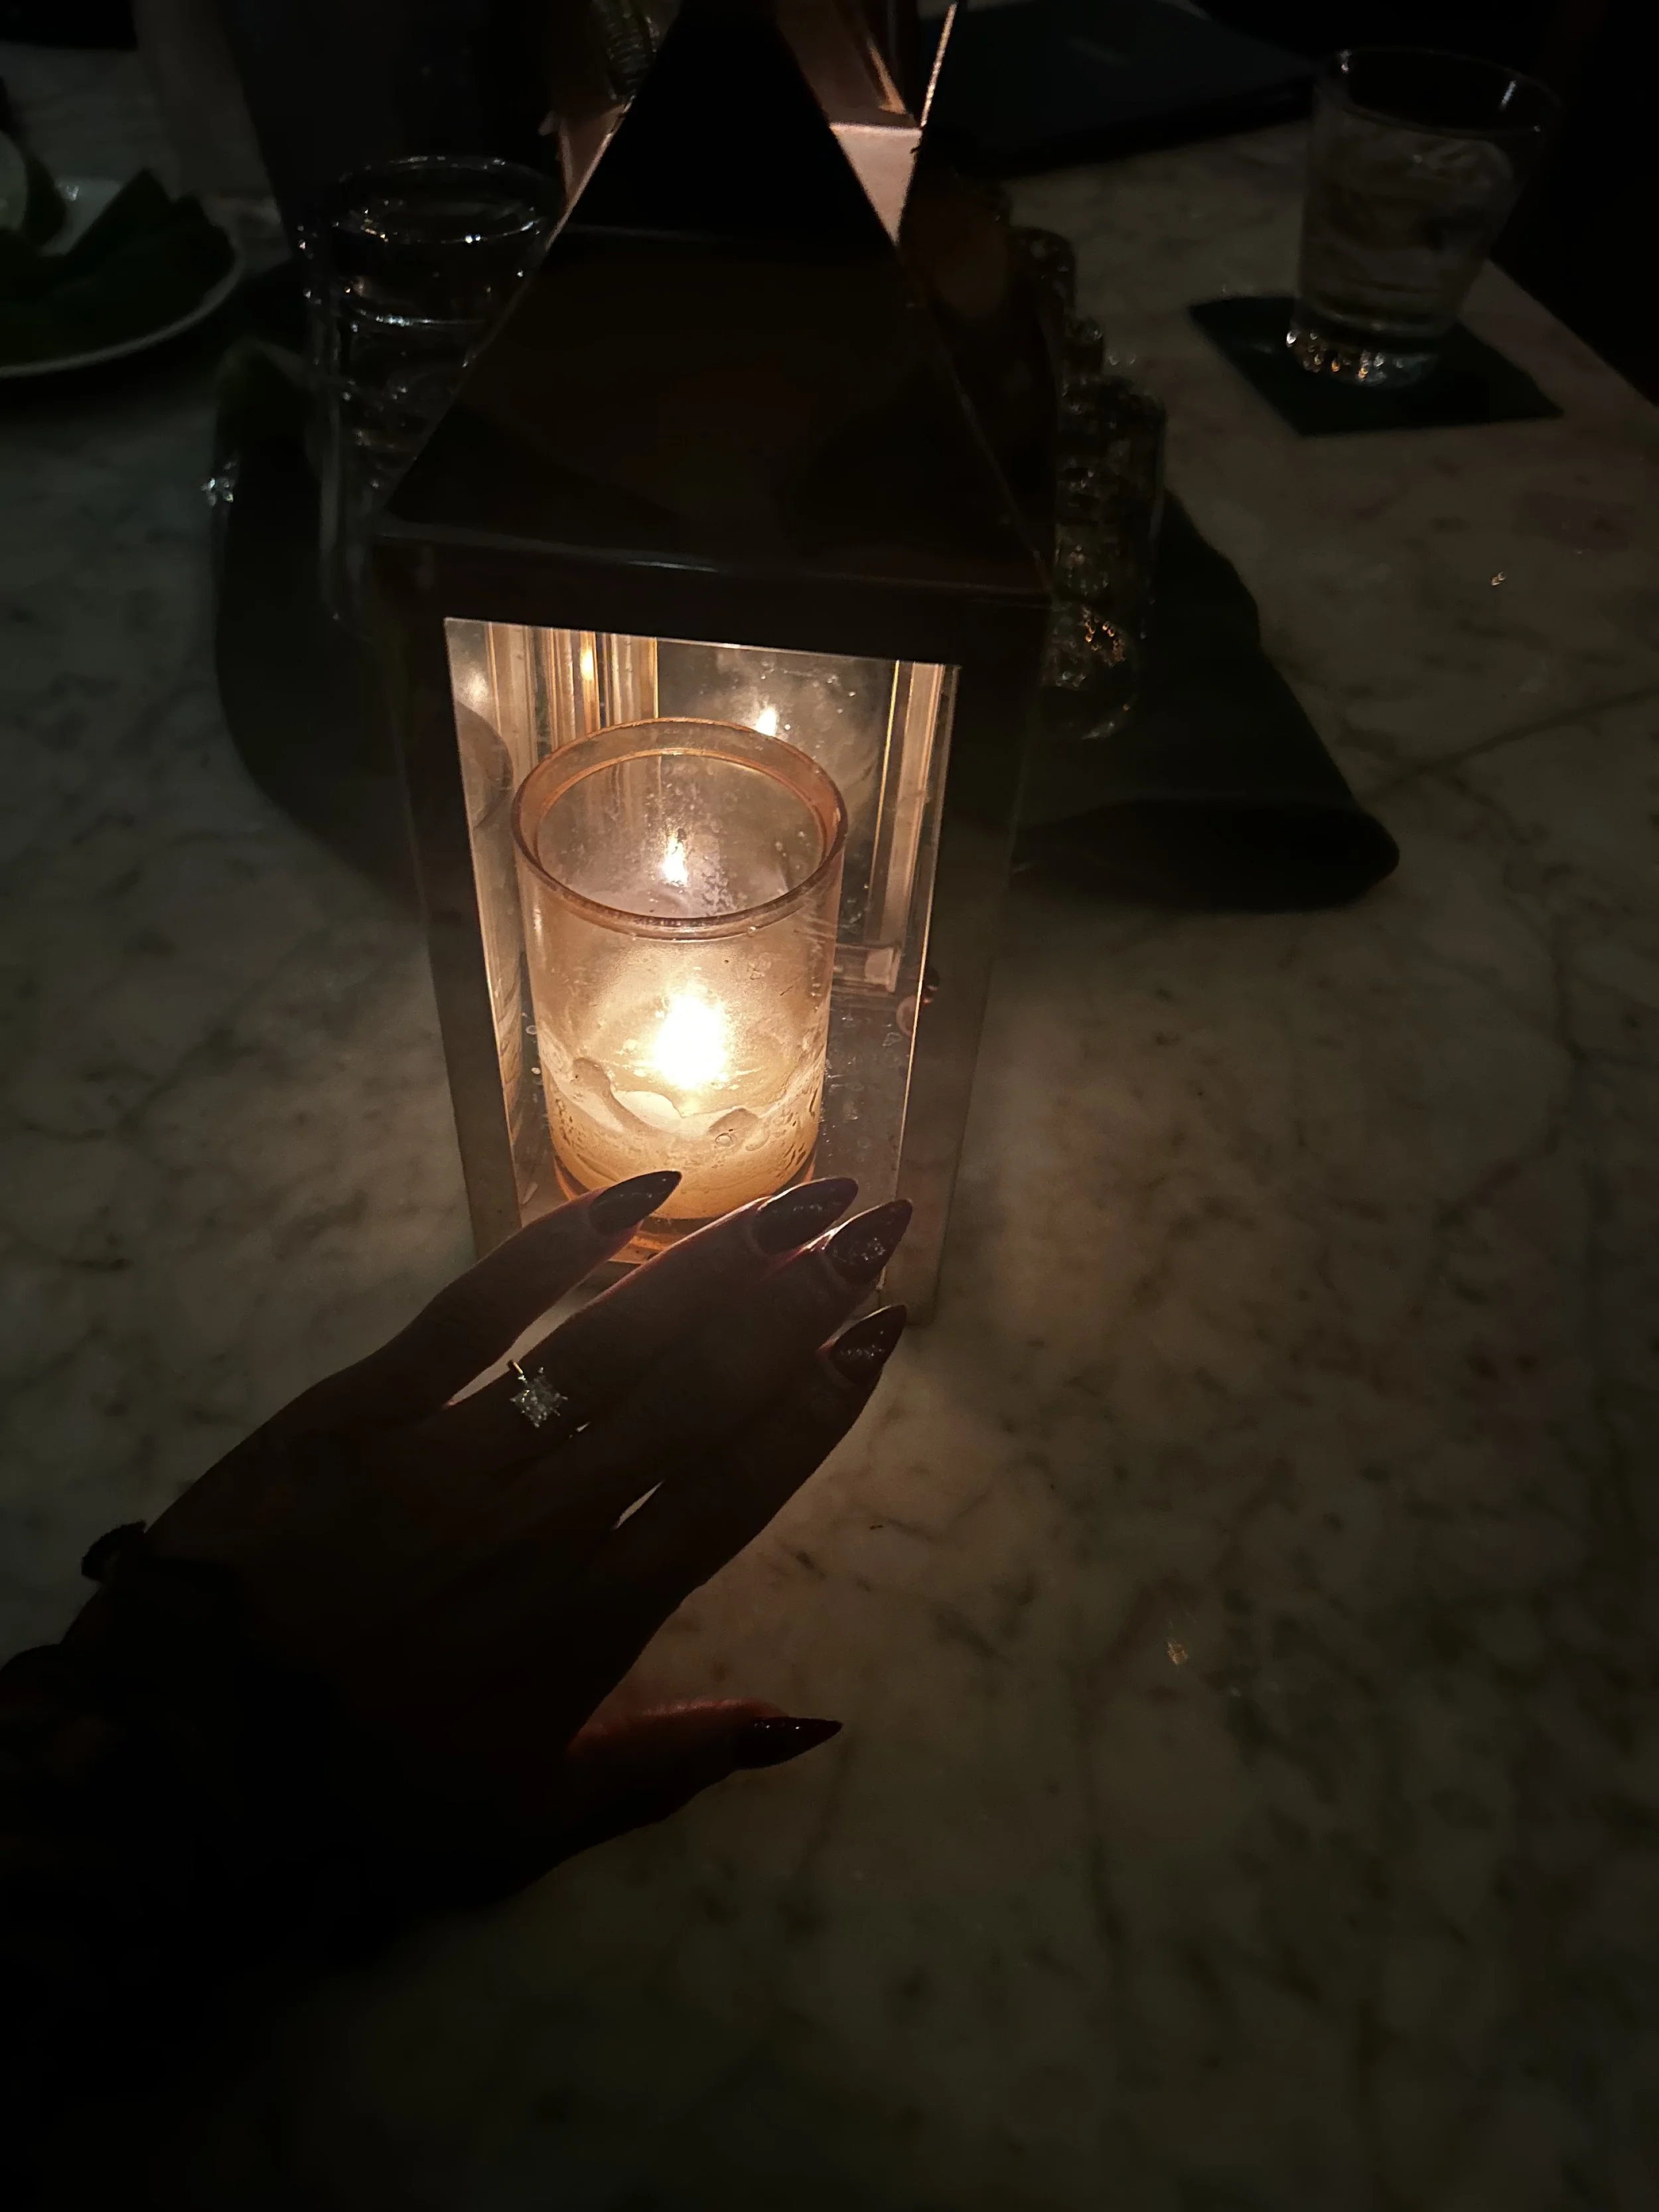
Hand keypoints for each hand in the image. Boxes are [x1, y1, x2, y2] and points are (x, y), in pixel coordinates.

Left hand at [68, 1171, 908, 1910]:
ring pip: (618, 1335)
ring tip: (800, 1198)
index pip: (742, 1481)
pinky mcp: (372, 1399)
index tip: (886, 1328)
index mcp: (599, 1610)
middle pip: (705, 1386)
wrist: (183, 1752)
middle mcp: (553, 1512)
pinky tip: (641, 1189)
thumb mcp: (528, 1818)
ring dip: (720, 1259)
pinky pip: (481, 1304)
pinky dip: (561, 1242)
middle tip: (878, 1223)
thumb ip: (674, 1763)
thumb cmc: (365, 1792)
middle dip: (804, 1298)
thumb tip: (812, 1721)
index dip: (823, 1400)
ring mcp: (461, 1445)